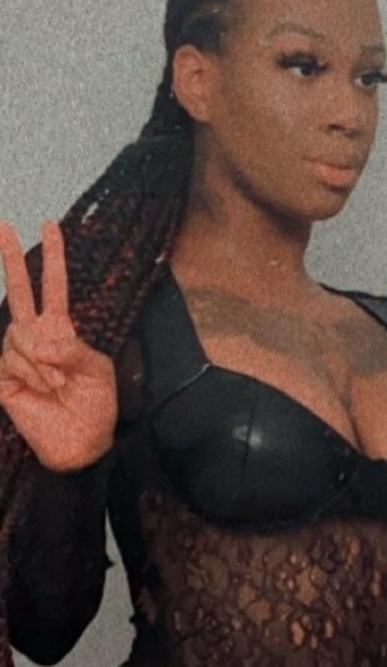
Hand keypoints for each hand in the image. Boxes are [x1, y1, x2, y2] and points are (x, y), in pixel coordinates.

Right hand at [0, 221, 116, 470]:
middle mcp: (34, 335)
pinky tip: (41, 391)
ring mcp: (14, 353)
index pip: (54, 287)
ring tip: (57, 386)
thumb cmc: (95, 406)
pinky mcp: (2, 375)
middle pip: (18, 289)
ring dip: (44, 364)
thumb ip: (74, 349)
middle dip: (11, 258)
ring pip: (21, 337)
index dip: (54, 258)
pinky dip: (32, 376)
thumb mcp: (98, 371)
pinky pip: (12, 360)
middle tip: (3, 224)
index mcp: (61, 330)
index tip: (52, 226)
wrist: (83, 442)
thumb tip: (43, 340)